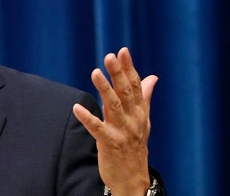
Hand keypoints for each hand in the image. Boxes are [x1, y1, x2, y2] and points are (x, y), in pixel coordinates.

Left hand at [72, 48, 156, 195]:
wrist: (133, 178)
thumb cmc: (135, 146)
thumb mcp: (143, 120)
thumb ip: (144, 97)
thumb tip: (152, 77)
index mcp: (140, 112)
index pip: (135, 86)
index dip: (129, 68)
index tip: (122, 51)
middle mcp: (133, 120)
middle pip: (125, 92)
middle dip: (118, 73)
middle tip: (109, 56)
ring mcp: (122, 132)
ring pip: (113, 106)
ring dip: (104, 89)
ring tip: (95, 72)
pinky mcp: (110, 143)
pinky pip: (97, 129)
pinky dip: (87, 118)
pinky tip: (77, 107)